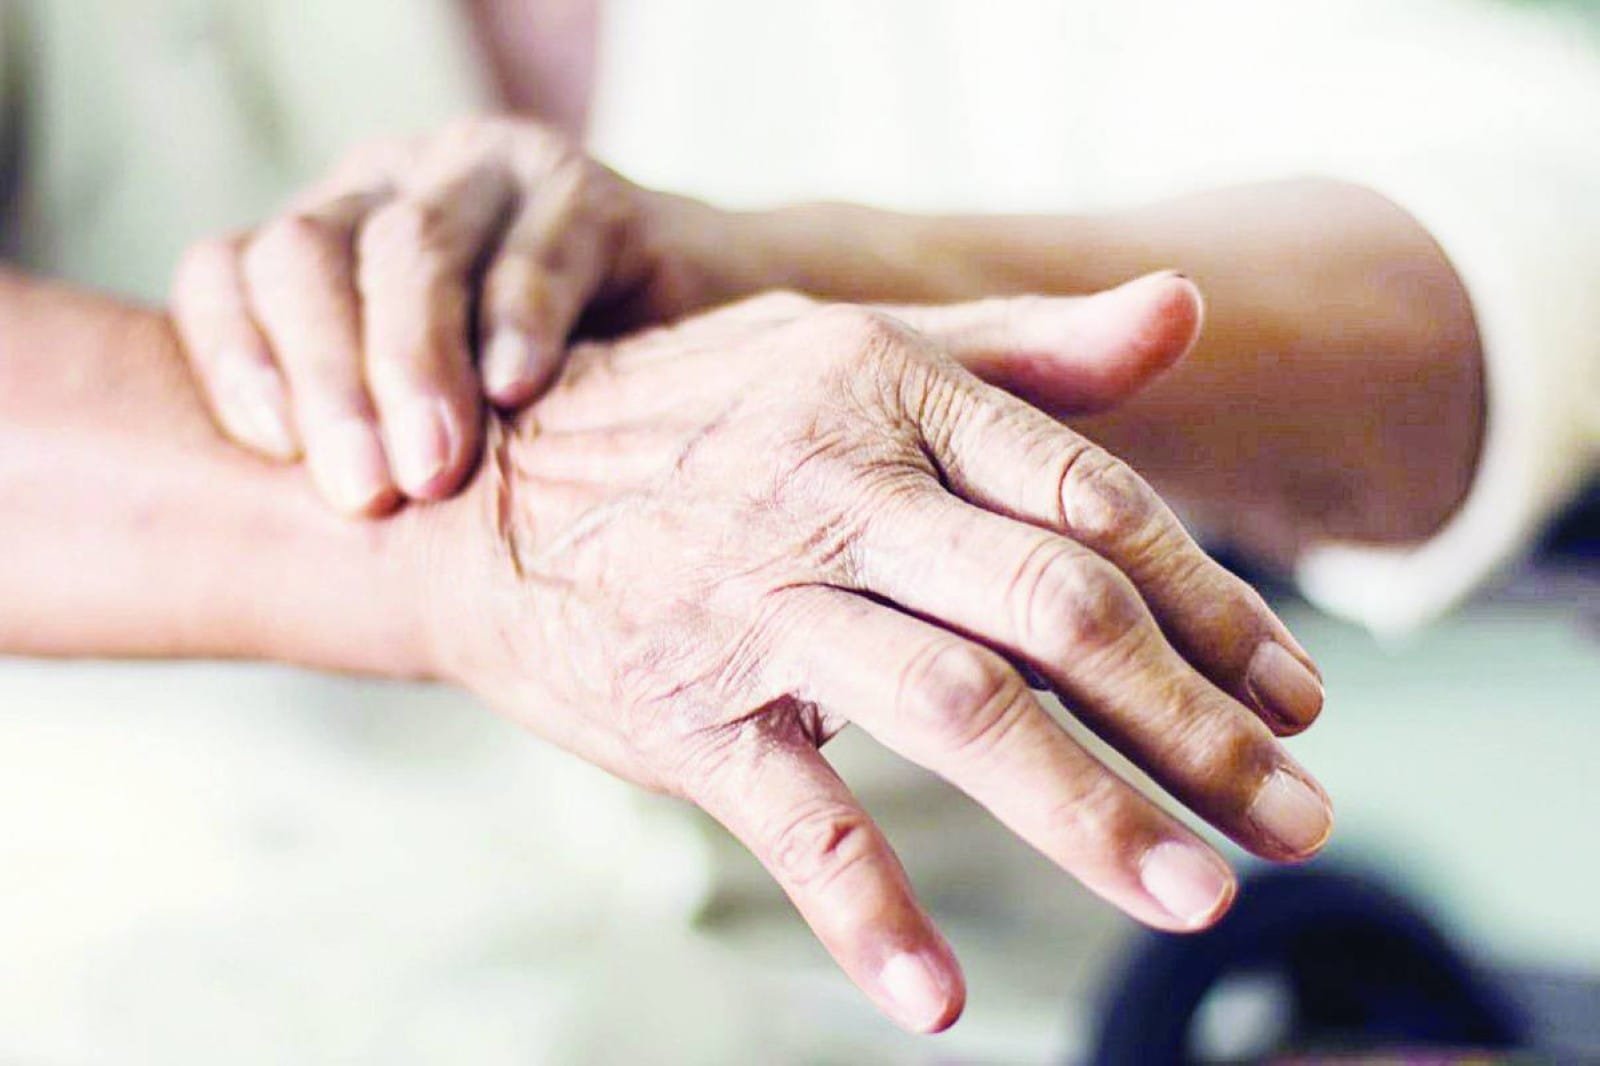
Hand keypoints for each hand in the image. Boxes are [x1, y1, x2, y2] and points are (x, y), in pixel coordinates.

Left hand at [171, 116, 702, 513]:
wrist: (712, 363)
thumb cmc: (546, 427)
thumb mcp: (436, 438)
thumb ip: (363, 457)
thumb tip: (272, 570)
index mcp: (326, 248)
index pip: (230, 272)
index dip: (231, 353)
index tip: (275, 454)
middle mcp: (389, 192)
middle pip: (307, 253)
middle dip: (326, 378)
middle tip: (365, 496)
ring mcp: (486, 177)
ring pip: (413, 247)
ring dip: (415, 362)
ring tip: (435, 468)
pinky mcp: (589, 193)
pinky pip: (540, 249)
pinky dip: (522, 320)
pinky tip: (520, 390)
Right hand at [421, 288, 1329, 1033]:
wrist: (484, 492)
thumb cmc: (702, 420)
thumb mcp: (853, 349)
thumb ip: (1024, 347)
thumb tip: (1187, 306)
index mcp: (894, 395)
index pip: (1093, 503)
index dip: (1213, 604)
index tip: (1302, 697)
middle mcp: (837, 491)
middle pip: (1054, 613)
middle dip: (1192, 725)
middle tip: (1301, 821)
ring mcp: (758, 604)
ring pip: (954, 709)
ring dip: (1085, 812)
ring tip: (1197, 896)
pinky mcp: (684, 708)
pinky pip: (794, 814)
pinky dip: (867, 909)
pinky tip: (937, 998)